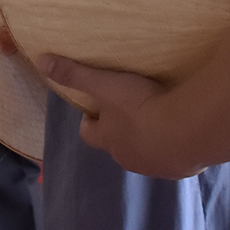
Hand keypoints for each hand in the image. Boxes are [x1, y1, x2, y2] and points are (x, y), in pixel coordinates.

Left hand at [39, 55, 200, 179]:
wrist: (188, 132)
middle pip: (116, 145)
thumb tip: (41, 61)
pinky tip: (182, 131)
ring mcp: (155, 165)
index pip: (89, 134)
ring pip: (144, 153)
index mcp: (108, 139)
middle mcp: (128, 157)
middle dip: (119, 131)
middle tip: (130, 109)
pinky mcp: (180, 168)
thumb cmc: (141, 107)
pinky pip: (172, 157)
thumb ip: (75, 74)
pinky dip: (172, 146)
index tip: (95, 107)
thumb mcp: (106, 85)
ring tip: (159, 118)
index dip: (90, 120)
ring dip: (147, 139)